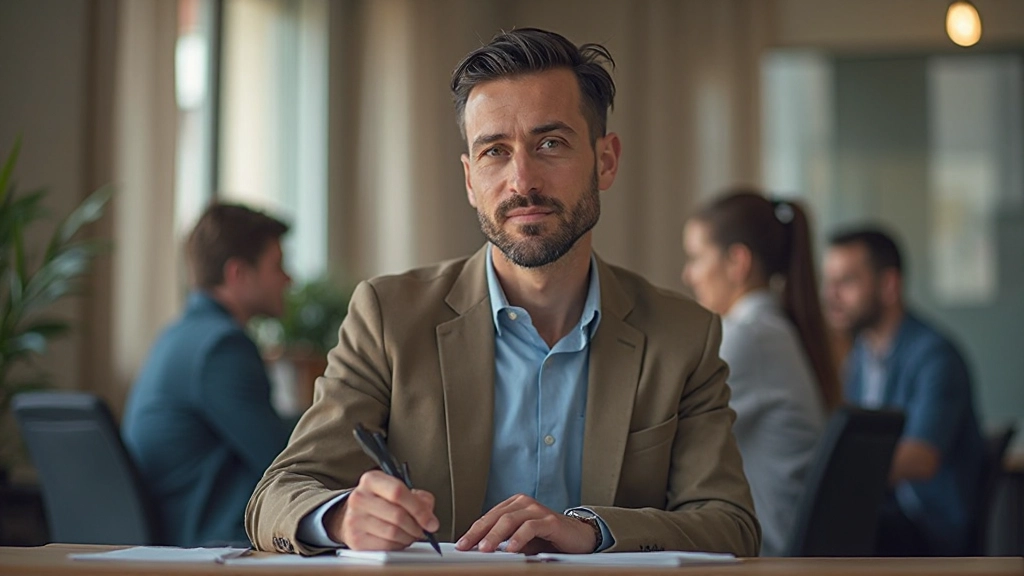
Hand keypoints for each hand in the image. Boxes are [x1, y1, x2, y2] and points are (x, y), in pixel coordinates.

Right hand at [325, 470, 438, 549]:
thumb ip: (419, 498)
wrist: (353, 514)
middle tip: (423, 530)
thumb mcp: (398, 490)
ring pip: (393, 533)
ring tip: (411, 534)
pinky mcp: (355, 539)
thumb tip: (428, 516)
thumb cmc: (380, 501)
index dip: (418, 509)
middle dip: (416, 526)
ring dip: (409, 537)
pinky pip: (385, 546)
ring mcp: (355, 519)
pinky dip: (398, 546)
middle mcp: (359, 498)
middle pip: (397, 515)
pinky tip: (399, 541)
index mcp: (371, 480)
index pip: (398, 492)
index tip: (431, 522)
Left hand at [455, 494, 596, 554]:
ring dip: (495, 536)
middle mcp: (524, 504)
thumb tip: (480, 549)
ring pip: (510, 520)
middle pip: (496, 517)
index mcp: (514, 505)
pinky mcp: (550, 521)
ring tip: (485, 549)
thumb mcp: (521, 540)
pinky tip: (511, 549)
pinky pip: (530, 527)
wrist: (578, 537)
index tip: (461, 545)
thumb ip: (503, 541)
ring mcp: (537, 510)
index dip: (473, 531)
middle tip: (467, 546)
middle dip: (479, 533)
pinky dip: (518, 538)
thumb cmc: (547, 539)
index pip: (488, 517)